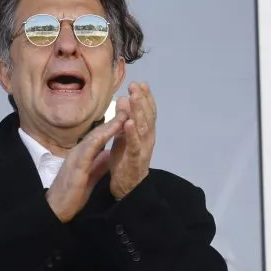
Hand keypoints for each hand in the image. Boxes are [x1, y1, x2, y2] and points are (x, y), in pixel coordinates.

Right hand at [45, 112, 128, 221]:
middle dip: (115, 119)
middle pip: (99, 131)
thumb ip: (99, 164)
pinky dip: (100, 138)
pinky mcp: (76, 165)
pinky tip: (109, 131)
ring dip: (110, 125)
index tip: (128, 116)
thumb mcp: (90, 176)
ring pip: (95, 136)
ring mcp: (76, 156)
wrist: (57, 207)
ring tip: (124, 114)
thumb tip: (108, 154)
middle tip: (129, 106)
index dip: (114, 126)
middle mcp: (79, 151)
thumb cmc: (72, 194)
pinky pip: (89, 148)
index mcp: (84, 154)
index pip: (101, 136)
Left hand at [109, 82, 155, 199]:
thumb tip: (122, 98)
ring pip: (142, 127)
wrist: (127, 187)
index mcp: (146, 132)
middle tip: (136, 85)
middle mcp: (148, 138)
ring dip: (138, 111)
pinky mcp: (134, 159)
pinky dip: (132, 132)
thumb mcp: (124, 136)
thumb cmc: (125, 160)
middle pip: (147, 116)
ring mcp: (143, 149)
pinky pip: (134, 144)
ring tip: (133, 97)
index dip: (146, 97)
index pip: (148, 112)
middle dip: (142, 100)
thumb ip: (124, 119)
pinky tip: (128, 122)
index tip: (141, 83)